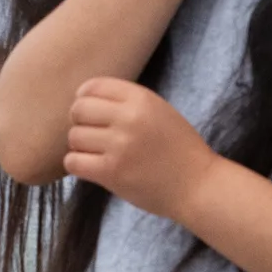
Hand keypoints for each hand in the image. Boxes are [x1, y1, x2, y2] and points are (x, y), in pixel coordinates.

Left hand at [62, 78, 215, 221]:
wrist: (198, 186)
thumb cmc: (178, 149)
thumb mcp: (159, 111)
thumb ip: (127, 103)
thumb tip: (83, 100)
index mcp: (141, 99)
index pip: (93, 86)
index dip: (84, 99)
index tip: (91, 113)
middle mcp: (129, 118)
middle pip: (78, 110)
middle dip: (80, 123)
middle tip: (92, 135)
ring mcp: (119, 145)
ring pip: (74, 137)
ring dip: (80, 146)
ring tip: (96, 154)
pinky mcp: (112, 172)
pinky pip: (74, 162)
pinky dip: (78, 165)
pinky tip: (92, 167)